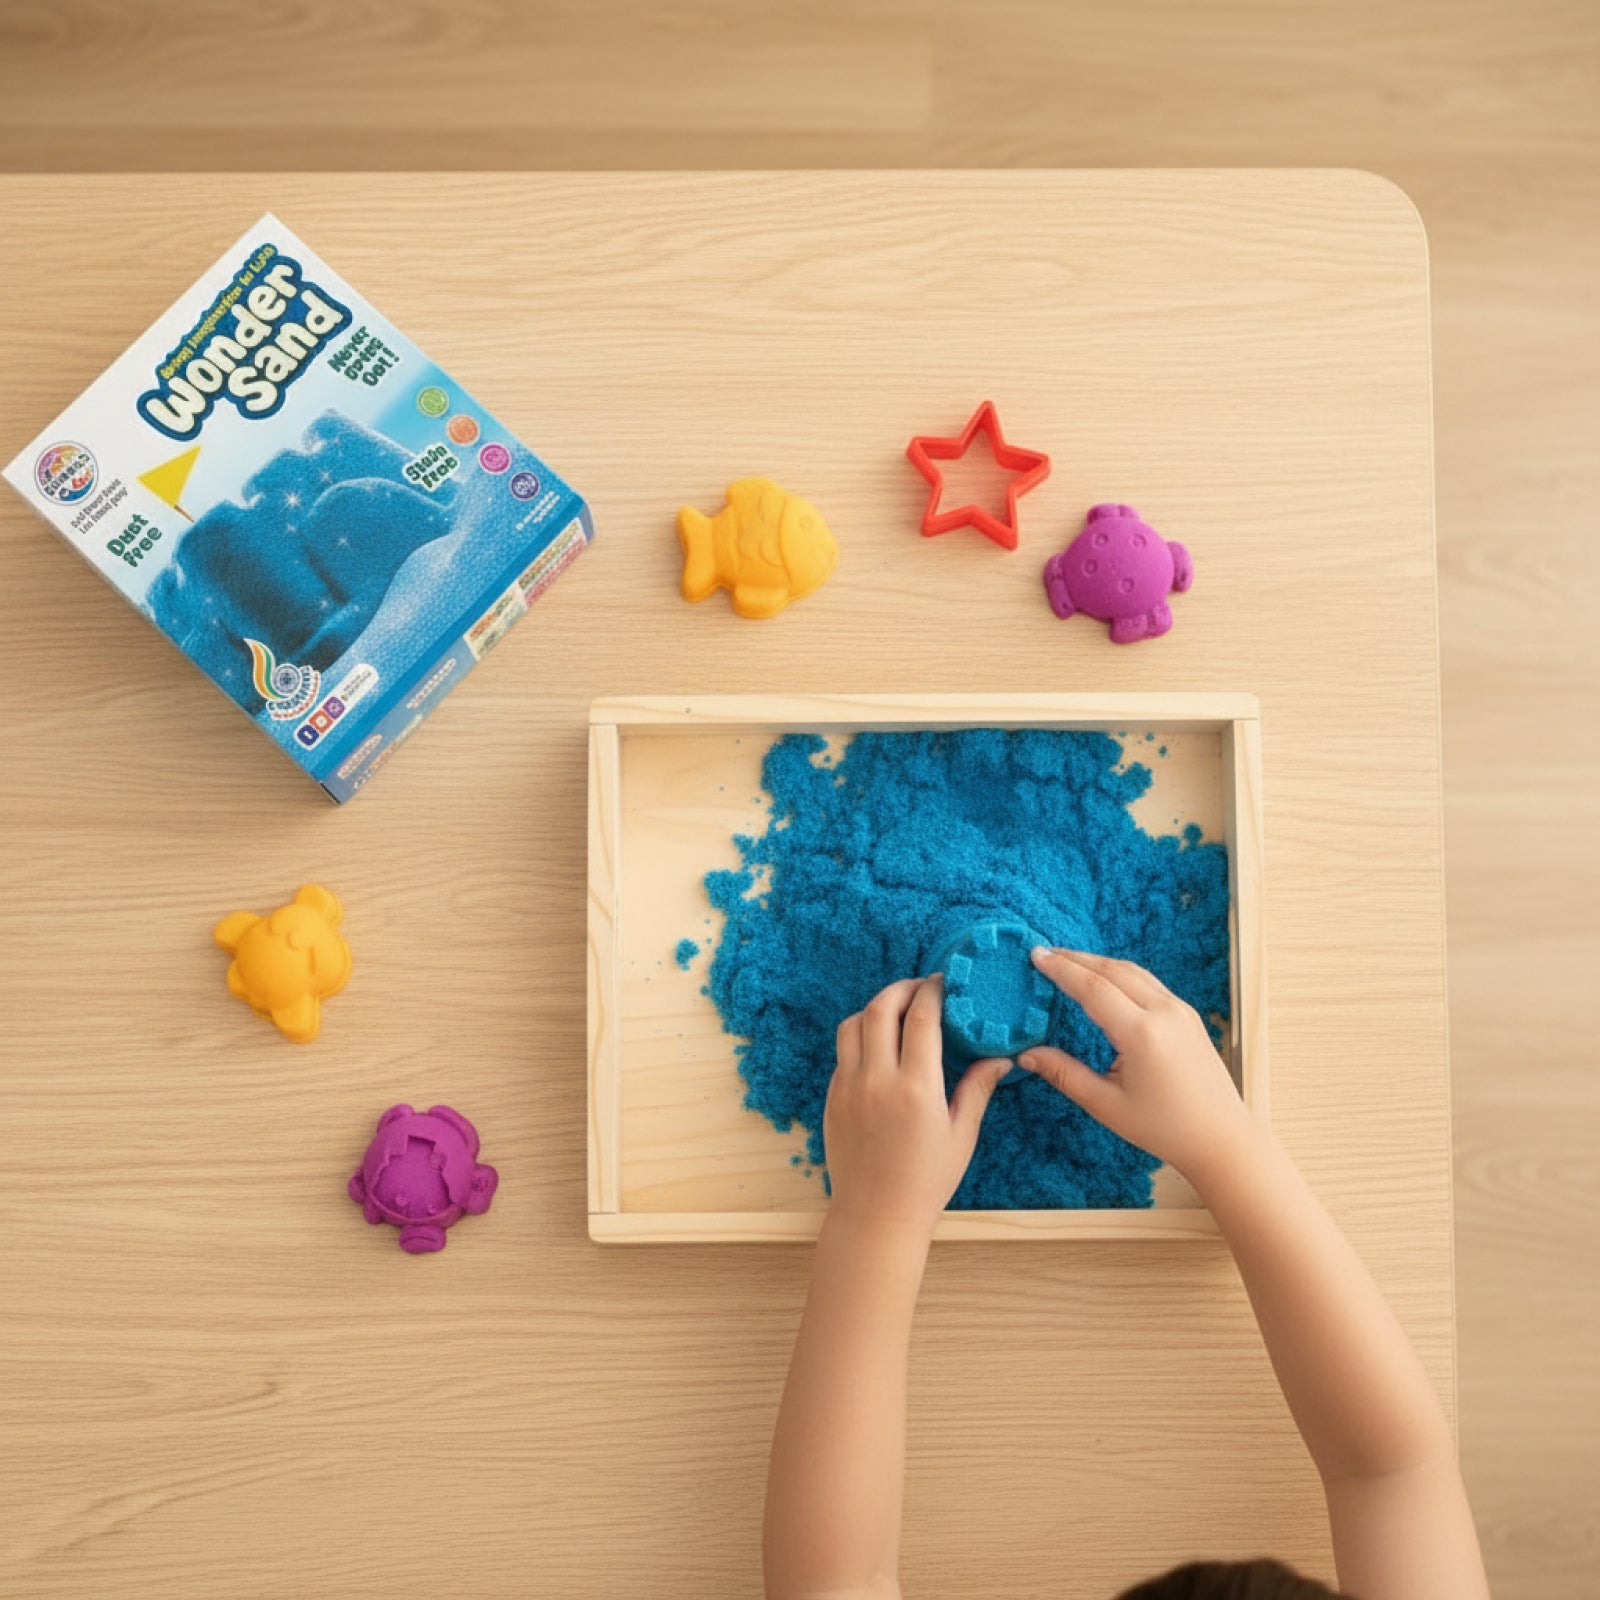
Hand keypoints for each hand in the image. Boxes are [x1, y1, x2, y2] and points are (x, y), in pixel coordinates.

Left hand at [825, 976, 1010, 1231]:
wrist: (876, 1213)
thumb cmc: (926, 1179)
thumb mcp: (961, 1134)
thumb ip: (977, 1088)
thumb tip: (1001, 1057)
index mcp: (916, 1088)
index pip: (921, 1018)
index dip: (932, 992)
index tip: (943, 983)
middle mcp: (877, 1079)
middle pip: (881, 1008)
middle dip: (902, 988)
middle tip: (920, 987)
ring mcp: (849, 1086)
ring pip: (853, 1024)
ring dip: (875, 1007)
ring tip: (897, 1008)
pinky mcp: (832, 1096)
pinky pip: (842, 1051)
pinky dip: (860, 1034)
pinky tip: (879, 1042)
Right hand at [1018, 948, 1252, 1180]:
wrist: (1221, 1138)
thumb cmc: (1164, 1128)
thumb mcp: (1106, 1105)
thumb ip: (1064, 1074)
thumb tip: (1026, 1054)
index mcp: (1142, 1034)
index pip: (1093, 988)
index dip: (1061, 969)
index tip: (1036, 955)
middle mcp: (1164, 1012)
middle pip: (1112, 970)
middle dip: (1076, 959)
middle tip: (1044, 953)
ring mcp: (1180, 1010)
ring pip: (1133, 971)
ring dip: (1098, 962)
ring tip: (1068, 960)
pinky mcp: (1187, 1015)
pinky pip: (1148, 982)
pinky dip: (1120, 973)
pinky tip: (1104, 979)